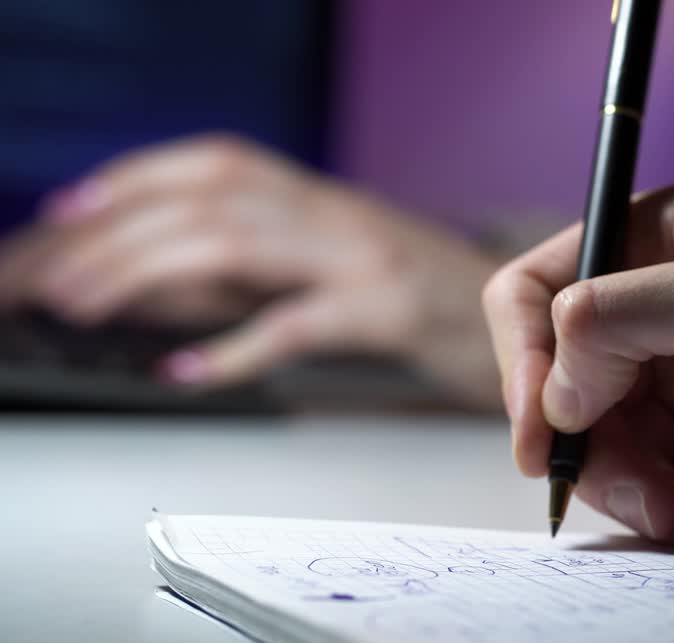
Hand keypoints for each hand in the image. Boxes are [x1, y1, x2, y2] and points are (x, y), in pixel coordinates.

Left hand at [0, 135, 501, 409]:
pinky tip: (188, 372)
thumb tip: (163, 285)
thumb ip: (260, 273)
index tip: (70, 212)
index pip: (219, 164)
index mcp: (330, 202)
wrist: (539, 331)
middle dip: (117, 237)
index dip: (136, 177)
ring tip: (91, 312)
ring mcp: (368, 260)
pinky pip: (298, 323)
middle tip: (58, 283)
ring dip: (147, 277)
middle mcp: (342, 217)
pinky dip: (232, 349)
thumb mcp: (341, 275)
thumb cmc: (439, 308)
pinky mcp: (392, 312)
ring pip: (237, 246)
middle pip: (209, 201)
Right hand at [484, 183, 673, 546]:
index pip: (537, 291)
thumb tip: (552, 397)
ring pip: (620, 461)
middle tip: (664, 501)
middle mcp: (670, 311)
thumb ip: (610, 320)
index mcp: (665, 239)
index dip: (523, 365)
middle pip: (569, 396)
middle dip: (616, 461)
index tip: (543, 439)